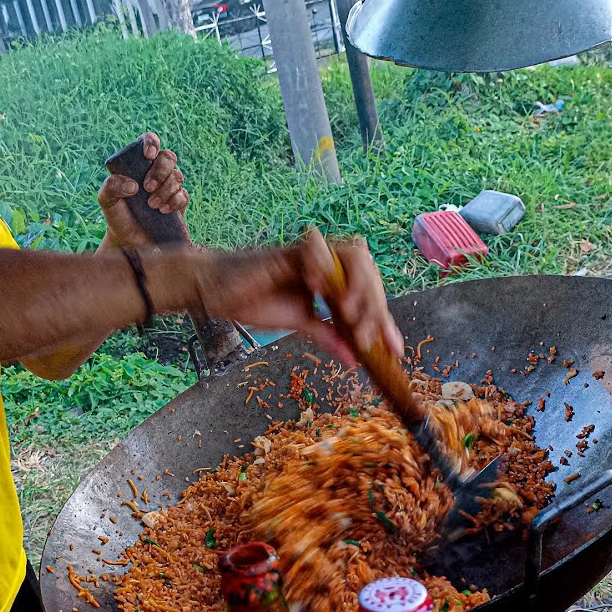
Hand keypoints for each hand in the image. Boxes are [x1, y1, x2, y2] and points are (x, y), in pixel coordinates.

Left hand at [97, 132, 188, 249]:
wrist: (129, 241)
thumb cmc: (117, 215)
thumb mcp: (106, 200)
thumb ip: (111, 186)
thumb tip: (133, 185)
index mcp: (139, 164)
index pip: (150, 141)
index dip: (152, 142)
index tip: (148, 155)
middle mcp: (156, 171)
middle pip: (168, 157)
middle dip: (160, 171)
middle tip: (147, 188)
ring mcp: (169, 186)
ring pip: (177, 176)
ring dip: (165, 190)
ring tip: (152, 206)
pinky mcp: (179, 202)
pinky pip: (184, 195)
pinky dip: (175, 201)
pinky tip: (163, 211)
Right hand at [190, 228, 402, 365]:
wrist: (217, 292)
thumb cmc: (254, 302)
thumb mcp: (298, 324)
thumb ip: (327, 336)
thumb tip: (354, 361)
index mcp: (333, 282)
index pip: (369, 297)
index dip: (385, 322)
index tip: (395, 351)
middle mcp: (328, 265)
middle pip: (370, 275)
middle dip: (375, 308)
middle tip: (367, 338)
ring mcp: (313, 256)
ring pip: (355, 258)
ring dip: (357, 286)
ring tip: (348, 313)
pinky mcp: (291, 251)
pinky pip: (318, 250)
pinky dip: (323, 267)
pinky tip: (319, 290)